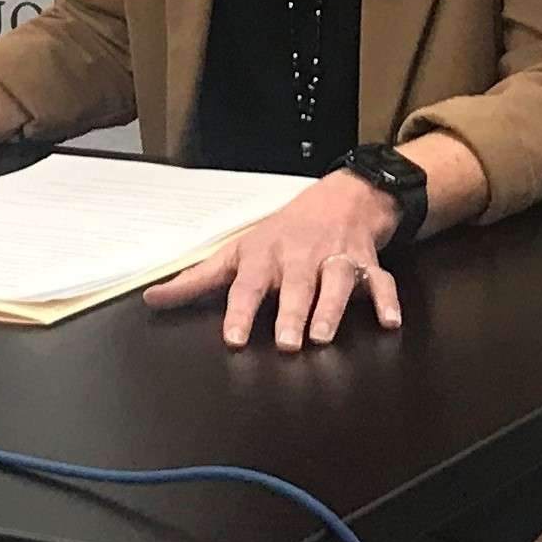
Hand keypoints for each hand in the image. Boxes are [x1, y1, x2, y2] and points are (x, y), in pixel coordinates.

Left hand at [143, 171, 402, 350]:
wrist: (337, 199)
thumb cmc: (278, 235)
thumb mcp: (235, 253)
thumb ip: (196, 281)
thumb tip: (151, 300)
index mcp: (263, 257)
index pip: (247, 286)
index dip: (240, 312)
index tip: (234, 338)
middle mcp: (299, 257)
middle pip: (295, 286)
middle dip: (290, 312)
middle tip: (286, 343)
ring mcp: (334, 259)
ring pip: (335, 283)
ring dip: (331, 309)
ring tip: (323, 337)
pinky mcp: (365, 264)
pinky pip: (380, 281)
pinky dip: (387, 299)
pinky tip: (390, 321)